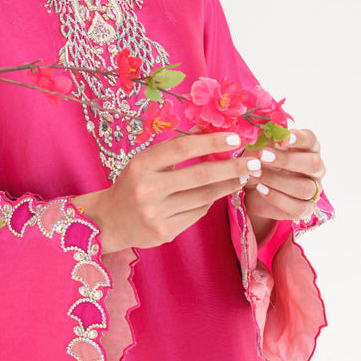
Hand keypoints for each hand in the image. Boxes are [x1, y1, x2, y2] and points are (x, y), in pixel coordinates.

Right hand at [73, 130, 249, 251]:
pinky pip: (197, 214)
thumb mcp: (145, 162)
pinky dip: (209, 202)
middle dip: (231, 167)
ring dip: (227, 186)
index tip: (235, 137)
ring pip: (203, 197)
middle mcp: (147, 189)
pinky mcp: (164, 232)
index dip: (210, 142)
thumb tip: (206, 127)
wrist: (107, 222)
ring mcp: (156, 213)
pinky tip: (216, 194)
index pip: (181, 148)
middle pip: (199, 175)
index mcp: (140, 165)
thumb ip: (175, 147)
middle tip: (253, 162)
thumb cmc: (131, 185)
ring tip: (242, 177)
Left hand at [239, 128, 324, 244]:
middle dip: (287, 160)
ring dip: (277, 180)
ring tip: (255, 174)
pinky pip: (299, 208)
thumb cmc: (259, 161)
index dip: (299, 138)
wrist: (252, 189)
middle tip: (262, 156)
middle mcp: (316, 168)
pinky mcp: (306, 209)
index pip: (311, 140)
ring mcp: (314, 190)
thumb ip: (263, 137)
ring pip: (304, 187)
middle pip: (313, 164)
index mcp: (308, 147)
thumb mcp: (258, 146)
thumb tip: (262, 127)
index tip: (283, 137)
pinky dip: (278, 199)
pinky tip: (261, 189)